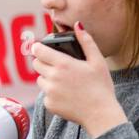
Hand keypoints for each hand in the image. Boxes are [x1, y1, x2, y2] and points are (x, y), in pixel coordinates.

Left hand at [30, 22, 126, 137]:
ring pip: (40, 80)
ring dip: (48, 78)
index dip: (39, 48)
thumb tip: (78, 25)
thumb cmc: (101, 87)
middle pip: (36, 64)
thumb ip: (86, 41)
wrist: (101, 114)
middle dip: (44, 62)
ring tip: (65, 82)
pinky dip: (53, 94)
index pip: (38, 51)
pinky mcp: (49, 104)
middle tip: (57, 65)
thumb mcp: (98, 61)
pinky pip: (45, 95)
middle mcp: (53, 77)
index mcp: (63, 64)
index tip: (42, 48)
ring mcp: (49, 92)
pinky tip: (67, 95)